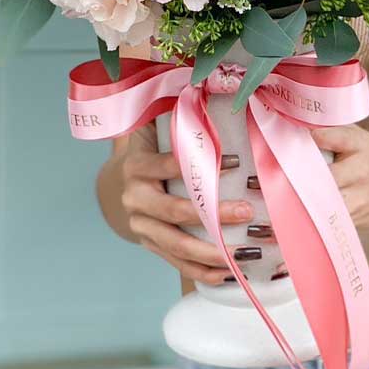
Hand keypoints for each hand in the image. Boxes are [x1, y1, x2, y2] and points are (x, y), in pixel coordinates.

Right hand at [117, 124, 254, 285]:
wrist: (120, 181)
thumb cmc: (151, 149)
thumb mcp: (156, 129)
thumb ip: (179, 120)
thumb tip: (213, 95)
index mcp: (137, 165)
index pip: (171, 165)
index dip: (201, 163)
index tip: (236, 162)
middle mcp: (134, 198)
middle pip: (176, 210)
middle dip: (214, 215)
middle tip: (247, 212)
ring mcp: (140, 226)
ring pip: (177, 244)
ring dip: (213, 251)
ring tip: (245, 253)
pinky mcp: (149, 245)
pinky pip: (176, 262)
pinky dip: (203, 270)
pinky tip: (228, 273)